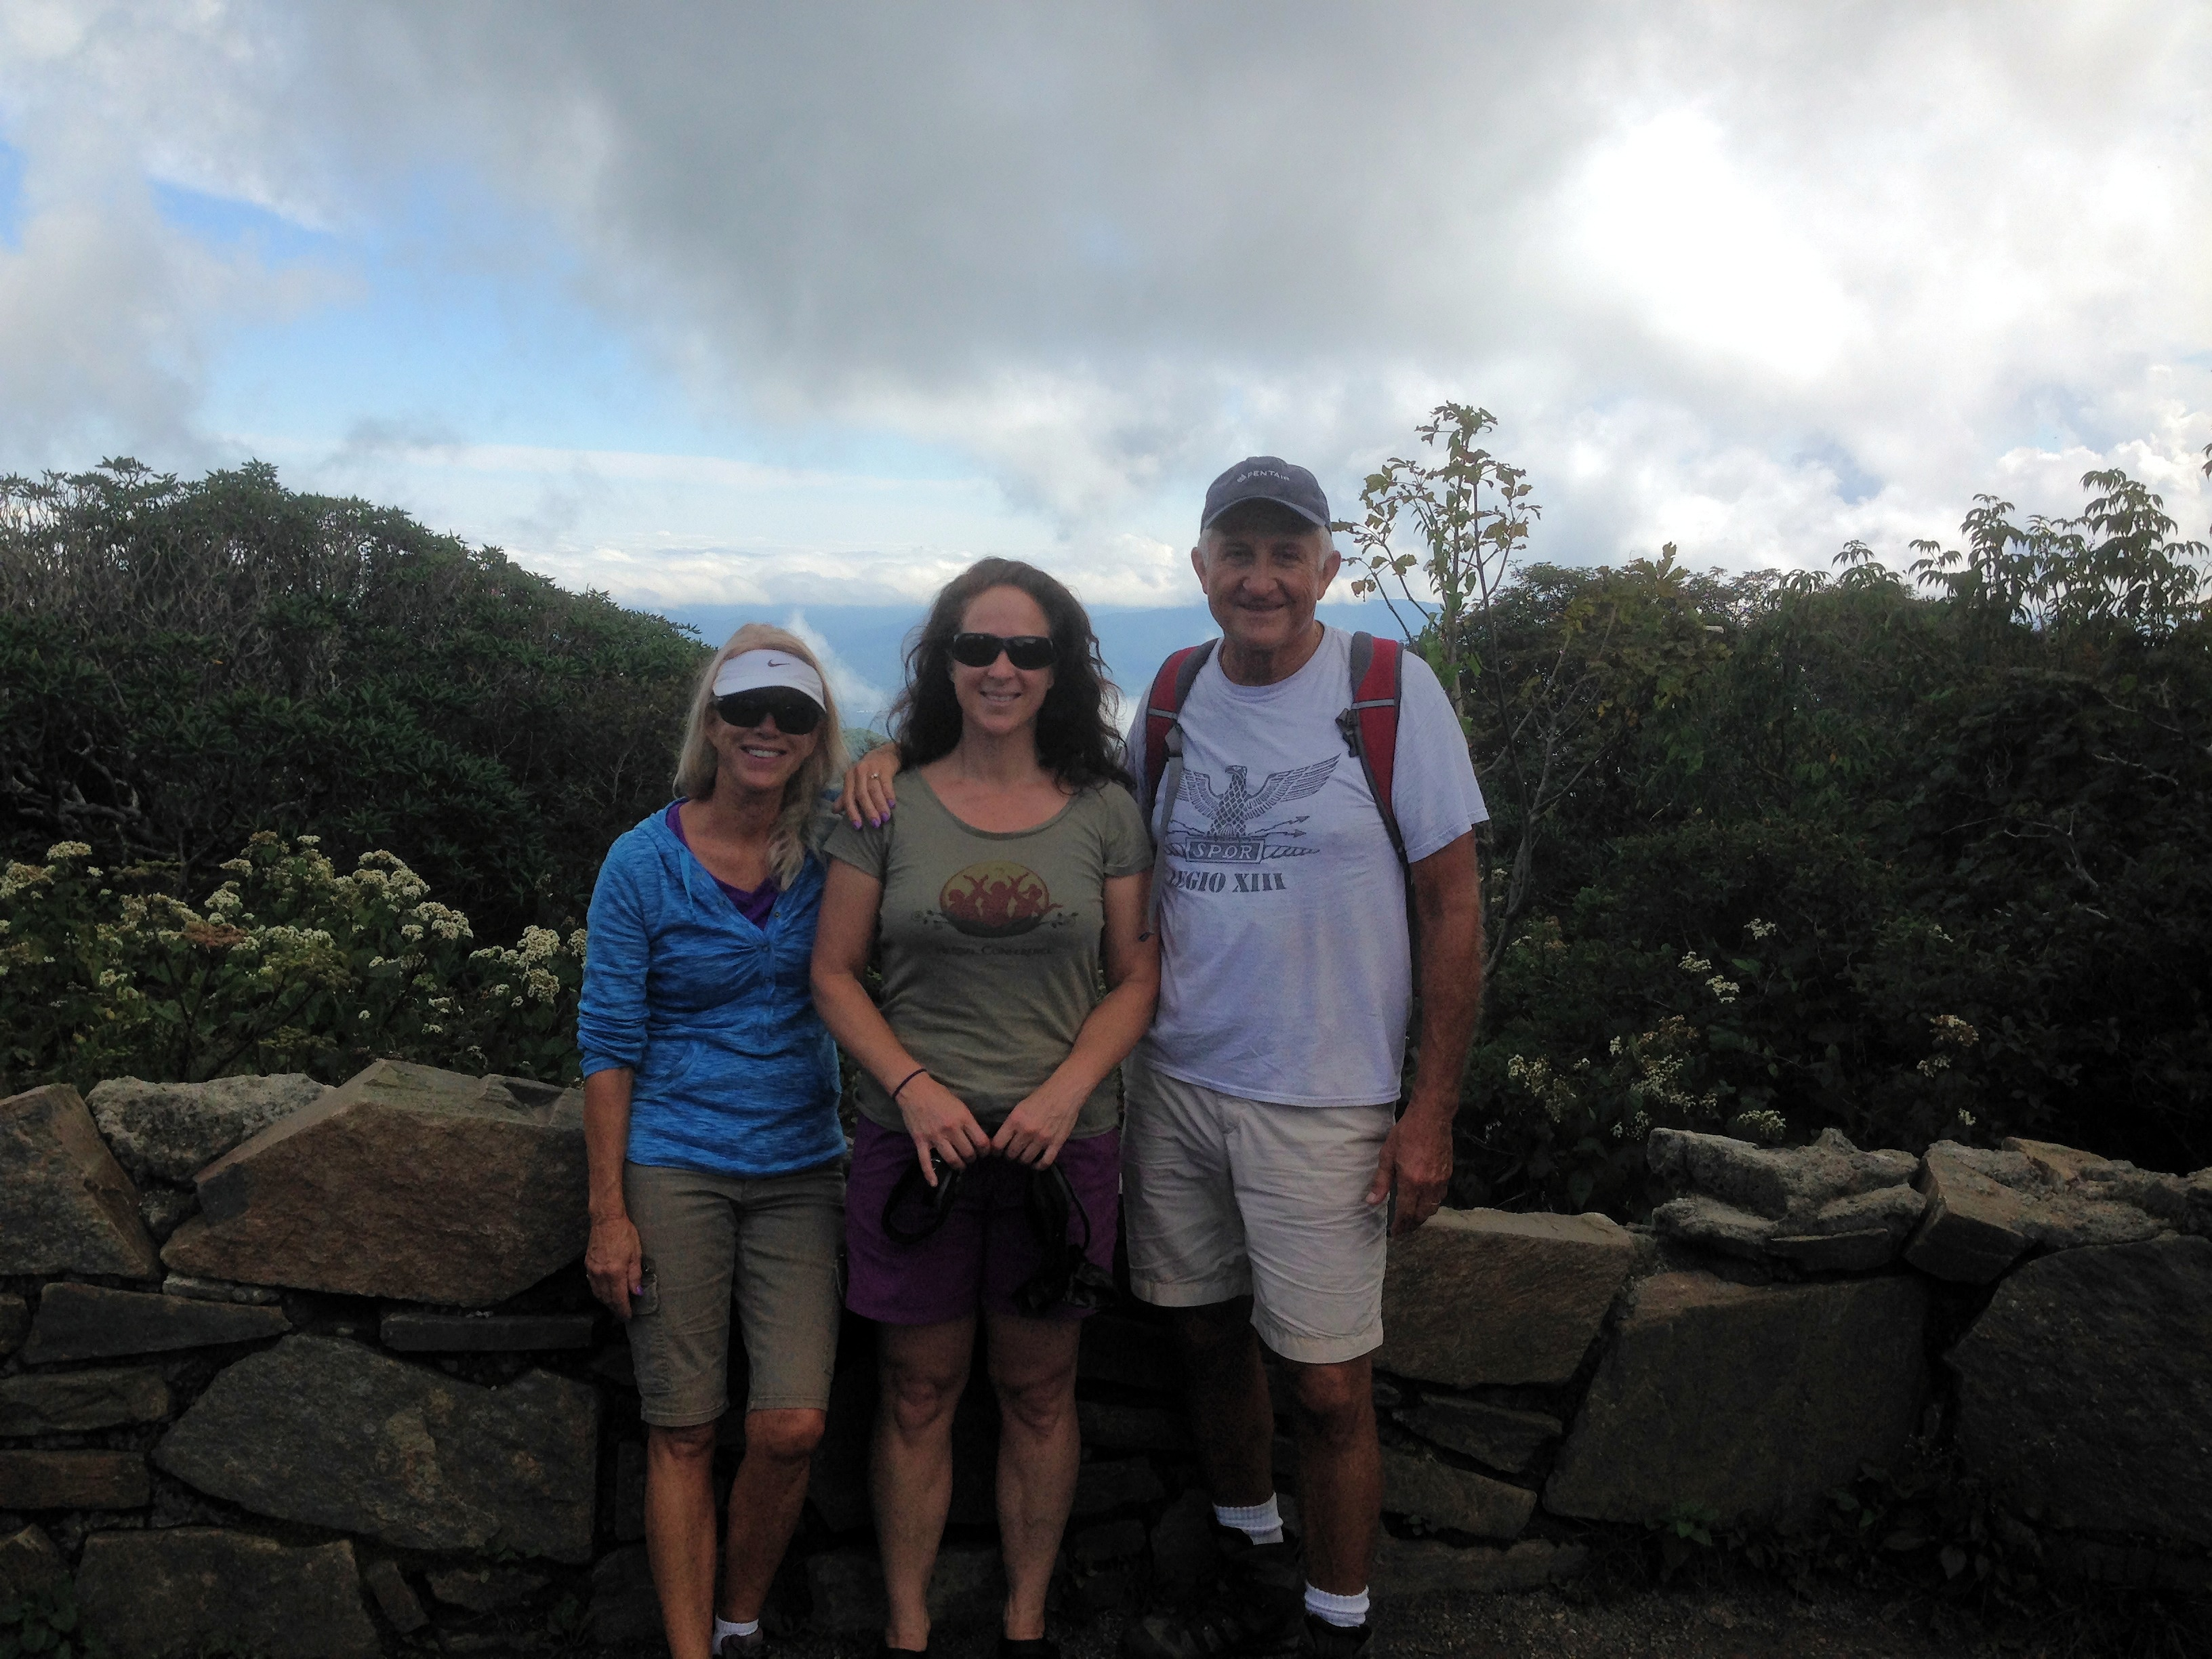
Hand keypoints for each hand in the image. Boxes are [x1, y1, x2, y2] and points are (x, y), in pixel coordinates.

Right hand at [585, 1214, 643, 1318]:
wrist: (606, 1220)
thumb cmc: (625, 1234)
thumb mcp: (635, 1254)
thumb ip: (635, 1276)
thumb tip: (636, 1293)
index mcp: (615, 1272)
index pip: (619, 1298)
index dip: (623, 1309)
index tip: (628, 1316)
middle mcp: (601, 1274)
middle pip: (607, 1298)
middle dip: (615, 1308)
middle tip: (622, 1314)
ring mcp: (592, 1270)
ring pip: (598, 1293)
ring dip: (606, 1302)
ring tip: (615, 1306)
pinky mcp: (587, 1265)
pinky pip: (592, 1284)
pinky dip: (599, 1292)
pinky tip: (604, 1292)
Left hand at [837, 742, 902, 827]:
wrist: (885, 754)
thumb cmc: (868, 772)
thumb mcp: (855, 783)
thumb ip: (845, 797)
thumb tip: (834, 811)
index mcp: (849, 777)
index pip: (848, 797)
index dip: (852, 812)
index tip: (858, 826)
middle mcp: (858, 772)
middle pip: (861, 794)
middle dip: (868, 810)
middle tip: (875, 824)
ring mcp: (871, 768)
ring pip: (874, 790)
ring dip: (880, 805)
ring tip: (886, 817)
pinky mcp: (884, 767)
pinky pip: (886, 783)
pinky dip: (889, 795)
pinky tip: (892, 805)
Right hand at [896, 1075, 990, 1182]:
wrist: (914, 1090)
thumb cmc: (939, 1095)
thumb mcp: (960, 1105)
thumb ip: (969, 1121)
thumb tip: (979, 1137)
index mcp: (963, 1118)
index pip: (981, 1142)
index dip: (986, 1150)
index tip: (984, 1152)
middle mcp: (950, 1129)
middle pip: (968, 1153)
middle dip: (972, 1158)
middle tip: (971, 1158)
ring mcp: (935, 1137)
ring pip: (952, 1159)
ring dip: (959, 1165)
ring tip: (960, 1164)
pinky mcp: (920, 1141)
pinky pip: (925, 1162)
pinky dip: (930, 1175)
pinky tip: (934, 1183)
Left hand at [991, 1082, 1084, 1166]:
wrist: (1064, 1093)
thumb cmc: (1041, 1097)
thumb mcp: (1019, 1107)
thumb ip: (1011, 1124)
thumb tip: (1002, 1140)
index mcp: (1015, 1120)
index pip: (998, 1144)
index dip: (995, 1150)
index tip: (997, 1151)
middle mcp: (1027, 1131)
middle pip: (1011, 1154)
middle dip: (1009, 1156)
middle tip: (1012, 1153)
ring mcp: (1042, 1139)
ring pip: (1026, 1160)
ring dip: (1023, 1160)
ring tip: (1023, 1156)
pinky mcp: (1056, 1143)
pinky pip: (1045, 1162)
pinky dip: (1038, 1166)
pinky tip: (1036, 1164)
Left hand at [1365, 1103, 1453, 1236]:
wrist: (1432, 1117)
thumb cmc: (1406, 1133)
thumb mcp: (1387, 1155)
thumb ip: (1381, 1181)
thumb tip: (1371, 1202)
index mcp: (1411, 1182)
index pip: (1406, 1212)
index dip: (1401, 1225)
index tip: (1396, 1233)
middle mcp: (1429, 1185)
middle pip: (1422, 1214)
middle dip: (1412, 1224)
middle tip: (1404, 1228)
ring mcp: (1441, 1180)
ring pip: (1433, 1207)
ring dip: (1423, 1215)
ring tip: (1413, 1218)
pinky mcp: (1448, 1174)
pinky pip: (1441, 1197)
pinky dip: (1432, 1204)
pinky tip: (1424, 1201)